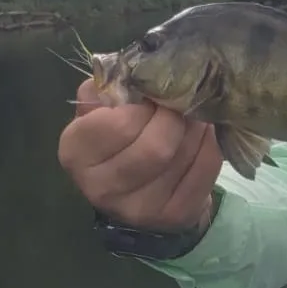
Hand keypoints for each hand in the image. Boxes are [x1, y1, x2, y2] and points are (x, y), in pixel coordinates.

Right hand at [58, 77, 222, 232]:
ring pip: (184, 155)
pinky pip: (205, 169)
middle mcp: (103, 187)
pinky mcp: (175, 216)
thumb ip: (110, 86)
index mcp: (76, 153)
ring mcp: (140, 208)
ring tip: (192, 114)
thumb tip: (139, 71)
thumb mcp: (100, 108)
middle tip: (179, 102)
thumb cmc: (116, 139)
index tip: (151, 95)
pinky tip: (203, 134)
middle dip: (175, 116)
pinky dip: (210, 144)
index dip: (144, 104)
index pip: (119, 124)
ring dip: (196, 126)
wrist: (138, 190)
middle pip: (156, 146)